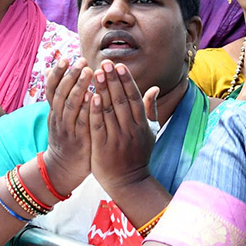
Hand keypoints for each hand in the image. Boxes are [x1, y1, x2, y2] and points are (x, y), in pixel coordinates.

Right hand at [42, 57, 92, 195]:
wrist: (62, 169)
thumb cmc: (66, 137)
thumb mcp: (57, 115)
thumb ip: (57, 94)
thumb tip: (50, 69)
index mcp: (54, 111)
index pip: (51, 88)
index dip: (57, 73)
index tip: (65, 58)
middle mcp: (58, 118)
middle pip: (61, 93)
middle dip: (70, 76)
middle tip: (81, 61)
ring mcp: (67, 129)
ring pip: (70, 106)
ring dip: (79, 88)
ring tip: (88, 72)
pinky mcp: (79, 140)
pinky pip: (82, 123)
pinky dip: (87, 110)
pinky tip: (95, 98)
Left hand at [89, 59, 158, 194]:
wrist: (128, 182)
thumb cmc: (138, 154)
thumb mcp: (149, 132)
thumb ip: (150, 109)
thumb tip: (155, 88)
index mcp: (142, 125)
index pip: (134, 98)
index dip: (127, 81)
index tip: (119, 66)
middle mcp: (131, 130)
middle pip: (121, 101)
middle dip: (113, 81)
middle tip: (104, 63)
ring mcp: (117, 138)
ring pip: (109, 111)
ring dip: (103, 90)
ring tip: (95, 73)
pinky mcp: (103, 147)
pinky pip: (98, 126)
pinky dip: (95, 111)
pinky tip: (91, 96)